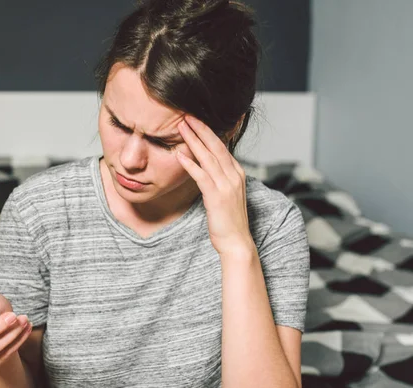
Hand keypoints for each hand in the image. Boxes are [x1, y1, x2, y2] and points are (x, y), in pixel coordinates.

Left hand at [175, 115, 254, 256]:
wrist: (236, 242)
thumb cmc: (228, 220)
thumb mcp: (225, 194)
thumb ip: (217, 179)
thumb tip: (204, 168)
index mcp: (237, 173)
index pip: (221, 147)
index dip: (208, 132)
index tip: (195, 120)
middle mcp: (234, 175)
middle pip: (215, 146)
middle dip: (200, 129)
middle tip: (186, 115)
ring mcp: (226, 185)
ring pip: (208, 157)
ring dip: (193, 140)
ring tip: (181, 127)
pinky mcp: (217, 196)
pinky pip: (202, 176)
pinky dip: (191, 164)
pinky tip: (180, 155)